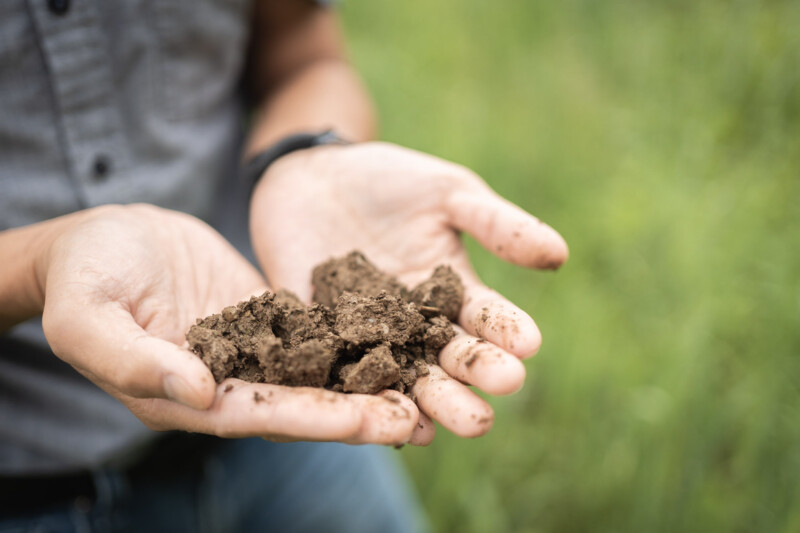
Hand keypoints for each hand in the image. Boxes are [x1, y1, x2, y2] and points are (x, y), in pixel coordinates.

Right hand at [39, 204, 418, 444]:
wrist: (103, 238)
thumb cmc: (84, 274)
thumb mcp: (89, 315)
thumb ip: (135, 359)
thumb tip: (200, 393)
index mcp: (185, 396)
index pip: (261, 414)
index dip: (317, 418)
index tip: (371, 420)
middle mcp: (227, 383)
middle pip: (302, 402)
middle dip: (360, 410)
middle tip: (421, 415)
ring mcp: (251, 351)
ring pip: (318, 372)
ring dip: (369, 381)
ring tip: (428, 386)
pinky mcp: (267, 317)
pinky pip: (316, 331)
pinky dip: (355, 338)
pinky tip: (399, 336)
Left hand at [250, 142, 568, 442]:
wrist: (309, 175)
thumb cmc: (386, 180)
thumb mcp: (446, 191)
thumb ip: (494, 223)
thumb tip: (558, 253)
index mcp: (452, 290)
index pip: (486, 317)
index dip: (506, 330)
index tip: (529, 344)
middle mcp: (416, 324)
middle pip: (450, 359)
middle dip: (472, 380)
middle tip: (497, 401)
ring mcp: (369, 337)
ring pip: (405, 377)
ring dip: (432, 403)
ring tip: (457, 422)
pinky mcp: (322, 342)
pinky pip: (345, 375)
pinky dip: (366, 398)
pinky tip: (385, 419)